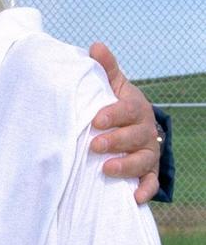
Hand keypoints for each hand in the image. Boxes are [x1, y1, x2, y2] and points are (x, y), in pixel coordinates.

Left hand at [88, 43, 159, 203]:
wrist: (130, 126)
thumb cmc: (115, 104)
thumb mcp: (110, 85)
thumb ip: (105, 68)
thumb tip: (95, 46)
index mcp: (135, 108)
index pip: (128, 110)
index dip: (113, 115)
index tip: (95, 120)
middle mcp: (145, 130)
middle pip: (135, 137)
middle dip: (116, 141)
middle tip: (94, 146)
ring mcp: (147, 152)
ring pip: (144, 161)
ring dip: (127, 166)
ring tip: (106, 170)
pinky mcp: (147, 171)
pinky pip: (151, 182)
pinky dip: (145, 190)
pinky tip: (134, 198)